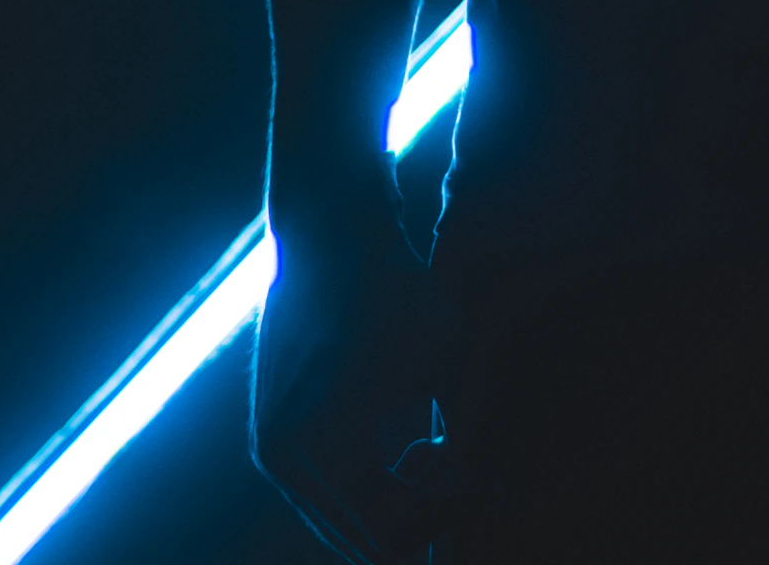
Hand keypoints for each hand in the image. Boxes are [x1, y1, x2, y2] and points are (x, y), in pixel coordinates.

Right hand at [253, 201, 460, 562]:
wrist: (330, 233)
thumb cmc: (402, 289)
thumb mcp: (450, 360)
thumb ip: (470, 438)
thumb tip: (496, 504)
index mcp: (328, 441)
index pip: (393, 532)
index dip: (449, 514)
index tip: (489, 482)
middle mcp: (286, 459)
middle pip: (366, 540)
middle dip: (425, 517)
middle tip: (473, 477)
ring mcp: (272, 455)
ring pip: (346, 527)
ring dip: (396, 508)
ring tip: (435, 453)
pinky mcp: (272, 444)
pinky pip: (328, 500)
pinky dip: (371, 493)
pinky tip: (406, 452)